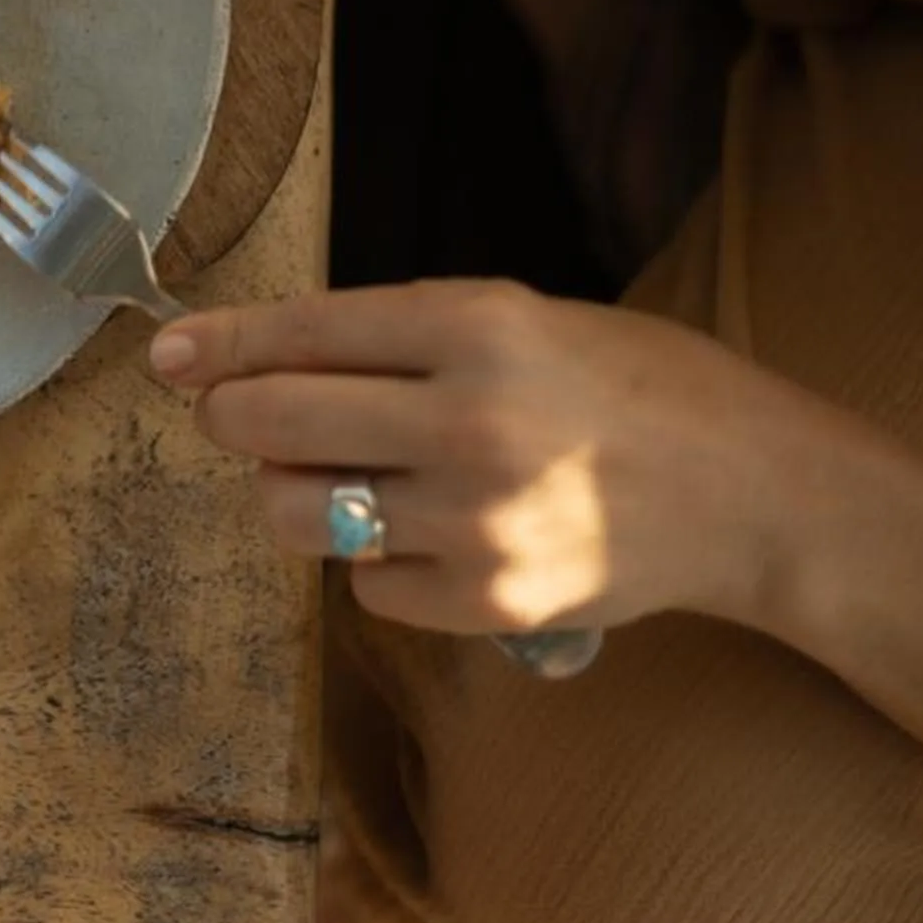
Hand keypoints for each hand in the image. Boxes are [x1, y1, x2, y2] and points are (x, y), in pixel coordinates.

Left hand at [152, 279, 849, 635]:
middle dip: (232, 418)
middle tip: (239, 418)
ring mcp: (476, 523)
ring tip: (347, 477)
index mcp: (478, 326)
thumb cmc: (632, 386)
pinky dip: (375, 560)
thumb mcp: (523, 318)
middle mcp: (467, 421)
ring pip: (294, 513)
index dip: (218, 345)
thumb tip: (249, 358)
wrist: (755, 493)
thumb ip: (396, 337)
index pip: (302, 333)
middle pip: (268, 425)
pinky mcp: (489, 605)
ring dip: (291, 493)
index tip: (167, 354)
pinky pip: (364, 585)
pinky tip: (433, 532)